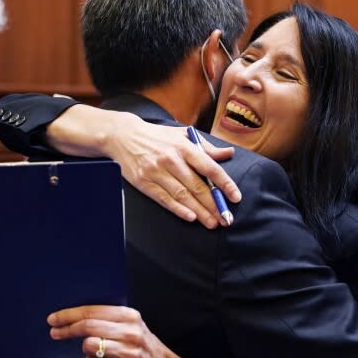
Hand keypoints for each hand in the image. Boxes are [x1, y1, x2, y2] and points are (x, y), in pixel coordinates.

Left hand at [48, 305, 185, 357]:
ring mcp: (128, 352)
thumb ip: (108, 318)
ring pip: (89, 346)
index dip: (69, 314)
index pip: (92, 311)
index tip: (54, 319)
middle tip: (54, 332)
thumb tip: (74, 316)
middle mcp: (129, 331)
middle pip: (87, 327)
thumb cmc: (142, 345)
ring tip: (94, 351)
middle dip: (67, 329)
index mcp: (129, 315)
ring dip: (85, 349)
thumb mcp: (131, 324)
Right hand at [101, 116, 240, 228]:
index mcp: (184, 146)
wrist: (122, 136)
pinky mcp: (144, 183)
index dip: (224, 183)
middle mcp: (171, 159)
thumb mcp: (181, 134)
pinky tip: (191, 217)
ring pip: (182, 195)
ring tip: (212, 222)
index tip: (235, 197)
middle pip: (197, 186)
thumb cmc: (156, 137)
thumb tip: (228, 154)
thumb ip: (205, 146)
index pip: (209, 167)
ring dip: (199, 211)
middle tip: (226, 218)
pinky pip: (164, 199)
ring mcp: (156, 172)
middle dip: (214, 204)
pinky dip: (178, 209)